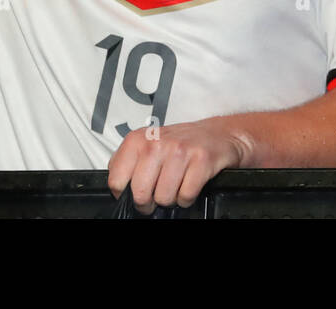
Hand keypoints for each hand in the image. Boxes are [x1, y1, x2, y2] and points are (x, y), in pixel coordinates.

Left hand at [107, 119, 248, 213]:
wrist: (219, 134)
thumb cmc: (182, 143)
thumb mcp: (149, 143)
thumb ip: (129, 161)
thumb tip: (117, 185)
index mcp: (138, 139)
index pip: (116, 180)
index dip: (125, 194)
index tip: (135, 193)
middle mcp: (157, 143)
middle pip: (139, 193)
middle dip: (148, 203)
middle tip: (156, 197)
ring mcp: (180, 151)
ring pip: (163, 198)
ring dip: (171, 199)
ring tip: (176, 185)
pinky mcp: (201, 160)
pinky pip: (185, 196)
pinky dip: (187, 198)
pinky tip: (190, 184)